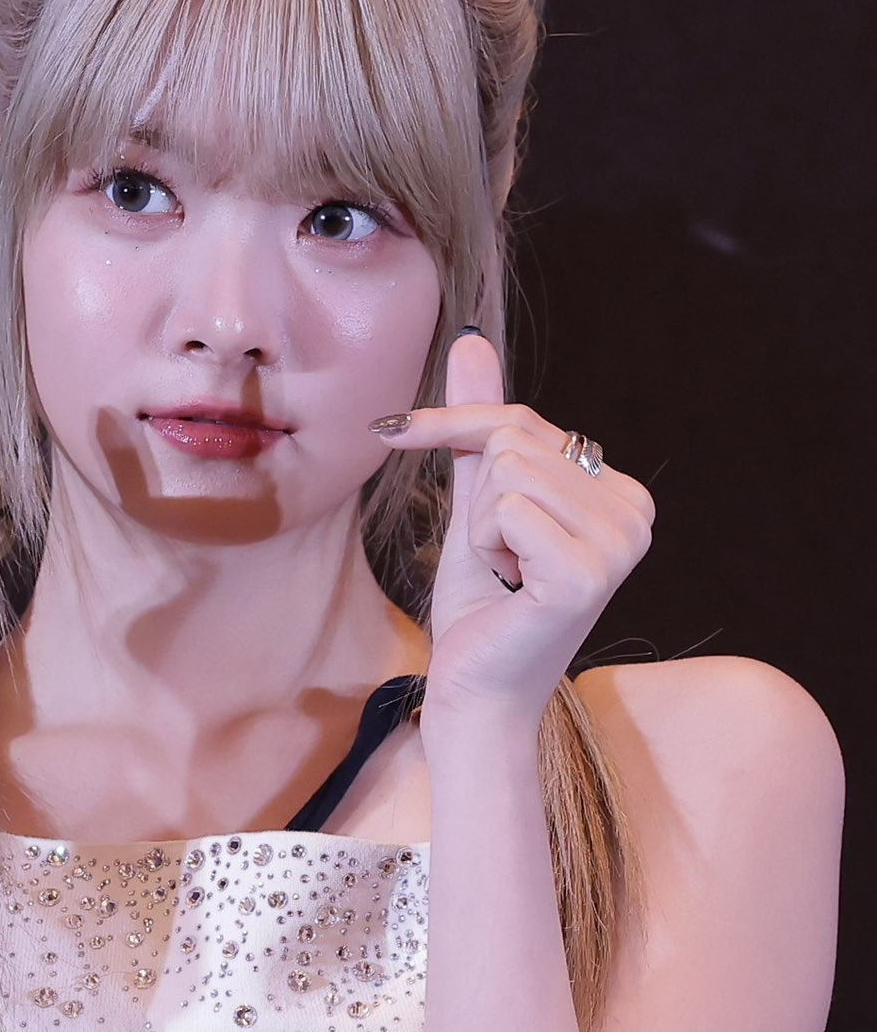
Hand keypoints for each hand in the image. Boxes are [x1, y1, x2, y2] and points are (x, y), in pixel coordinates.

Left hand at [370, 332, 654, 731]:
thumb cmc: (481, 609)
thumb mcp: (478, 503)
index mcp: (624, 495)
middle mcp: (637, 514)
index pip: (522, 422)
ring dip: (481, 528)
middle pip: (513, 442)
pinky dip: (485, 548)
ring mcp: (619, 546)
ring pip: (507, 470)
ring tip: (506, 576)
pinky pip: (505, 509)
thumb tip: (470, 338)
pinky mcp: (585, 574)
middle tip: (498, 562)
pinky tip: (509, 590)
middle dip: (478, 503)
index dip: (454, 430)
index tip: (394, 431)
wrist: (475, 693)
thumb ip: (482, 427)